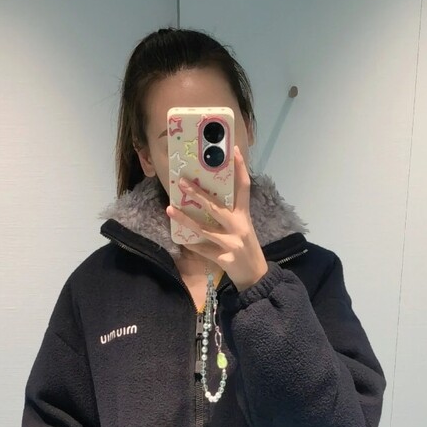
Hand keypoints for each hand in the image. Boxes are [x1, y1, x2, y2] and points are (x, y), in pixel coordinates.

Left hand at [165, 146, 269, 292]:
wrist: (256, 276)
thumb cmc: (246, 247)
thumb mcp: (243, 227)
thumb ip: (230, 213)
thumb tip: (207, 198)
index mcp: (244, 215)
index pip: (244, 187)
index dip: (240, 168)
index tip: (234, 150)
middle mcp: (239, 227)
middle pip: (216, 207)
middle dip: (198, 194)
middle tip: (182, 182)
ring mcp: (232, 243)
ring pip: (204, 229)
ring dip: (185, 219)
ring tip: (170, 209)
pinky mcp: (225, 258)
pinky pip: (203, 250)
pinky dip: (192, 244)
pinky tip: (180, 238)